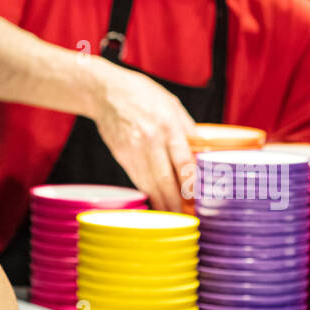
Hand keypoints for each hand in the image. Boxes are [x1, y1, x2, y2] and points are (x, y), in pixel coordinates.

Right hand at [92, 59, 195, 212]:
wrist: (106, 92)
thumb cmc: (144, 95)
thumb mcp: (172, 105)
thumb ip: (187, 129)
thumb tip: (203, 152)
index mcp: (168, 125)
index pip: (183, 162)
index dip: (191, 184)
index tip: (198, 198)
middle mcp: (150, 140)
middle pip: (165, 180)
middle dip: (175, 202)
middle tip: (184, 218)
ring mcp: (133, 150)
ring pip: (149, 184)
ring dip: (161, 202)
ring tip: (171, 216)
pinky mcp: (121, 156)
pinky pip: (137, 179)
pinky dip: (148, 192)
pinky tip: (156, 200)